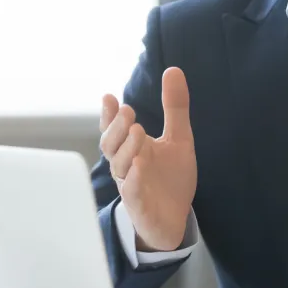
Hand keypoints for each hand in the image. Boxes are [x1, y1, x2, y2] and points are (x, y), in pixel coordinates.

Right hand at [99, 66, 196, 250]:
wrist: (175, 217)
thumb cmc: (170, 177)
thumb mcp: (179, 138)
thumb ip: (175, 108)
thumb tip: (173, 69)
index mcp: (132, 148)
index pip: (115, 129)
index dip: (108, 114)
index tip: (109, 96)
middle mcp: (126, 165)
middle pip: (111, 145)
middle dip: (116, 127)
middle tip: (127, 110)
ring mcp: (131, 185)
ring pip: (120, 166)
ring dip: (127, 148)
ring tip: (138, 130)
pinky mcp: (140, 204)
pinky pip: (132, 191)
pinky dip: (134, 178)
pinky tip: (140, 164)